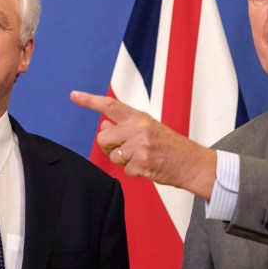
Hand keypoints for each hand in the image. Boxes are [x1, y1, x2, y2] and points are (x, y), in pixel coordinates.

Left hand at [70, 90, 217, 198]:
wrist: (193, 163)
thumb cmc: (172, 148)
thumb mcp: (149, 130)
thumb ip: (125, 127)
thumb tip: (103, 126)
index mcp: (139, 117)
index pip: (110, 106)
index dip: (89, 101)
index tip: (74, 96)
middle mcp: (138, 128)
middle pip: (104, 138)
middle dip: (110, 148)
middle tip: (126, 151)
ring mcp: (140, 145)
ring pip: (114, 157)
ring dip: (125, 162)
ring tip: (144, 159)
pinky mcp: (142, 162)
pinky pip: (126, 170)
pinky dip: (135, 173)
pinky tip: (149, 168)